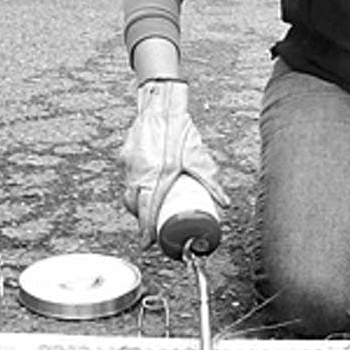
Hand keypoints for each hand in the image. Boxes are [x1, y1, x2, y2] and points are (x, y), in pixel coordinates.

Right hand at [120, 79, 227, 248]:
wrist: (160, 105)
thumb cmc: (179, 129)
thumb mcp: (198, 157)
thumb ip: (211, 181)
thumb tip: (224, 203)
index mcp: (158, 175)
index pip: (148, 211)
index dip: (147, 231)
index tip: (149, 244)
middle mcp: (140, 172)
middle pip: (134, 206)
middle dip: (142, 220)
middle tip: (152, 229)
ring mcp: (129, 165)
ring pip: (129, 193)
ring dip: (137, 204)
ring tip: (149, 210)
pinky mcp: (125, 157)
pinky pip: (128, 178)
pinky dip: (135, 186)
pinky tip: (144, 186)